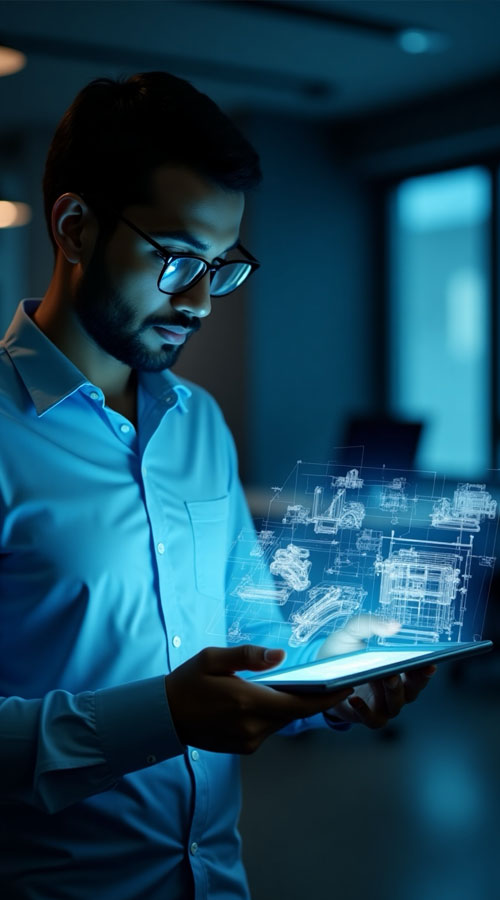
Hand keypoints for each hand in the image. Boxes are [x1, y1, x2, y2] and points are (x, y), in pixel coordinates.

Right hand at [164, 645, 354, 753]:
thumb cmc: (188, 682)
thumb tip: (280, 655)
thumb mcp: (213, 658)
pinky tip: (272, 700)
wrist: (164, 716)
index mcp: (247, 702)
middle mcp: (251, 726)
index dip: (326, 699)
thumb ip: (248, 656)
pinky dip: (274, 714)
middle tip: (329, 682)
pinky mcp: (244, 747)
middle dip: (312, 699)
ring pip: (282, 721)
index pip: (299, 705)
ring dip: (290, 706)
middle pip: (294, 714)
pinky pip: (268, 728)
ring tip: (301, 687)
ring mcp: (248, 740)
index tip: (346, 688)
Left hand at [317, 614, 436, 728]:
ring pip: (396, 704)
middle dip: (416, 679)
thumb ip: (370, 625)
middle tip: (411, 666)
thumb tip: (394, 625)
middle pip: (413, 689)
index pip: (419, 670)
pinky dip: (365, 710)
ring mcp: (382, 704)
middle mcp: (394, 688)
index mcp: (397, 668)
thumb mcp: (352, 632)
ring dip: (394, 691)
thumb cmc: (341, 652)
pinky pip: (373, 719)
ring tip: (387, 677)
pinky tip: (355, 698)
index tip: (431, 660)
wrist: (319, 673)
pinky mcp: (366, 716)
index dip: (427, 666)